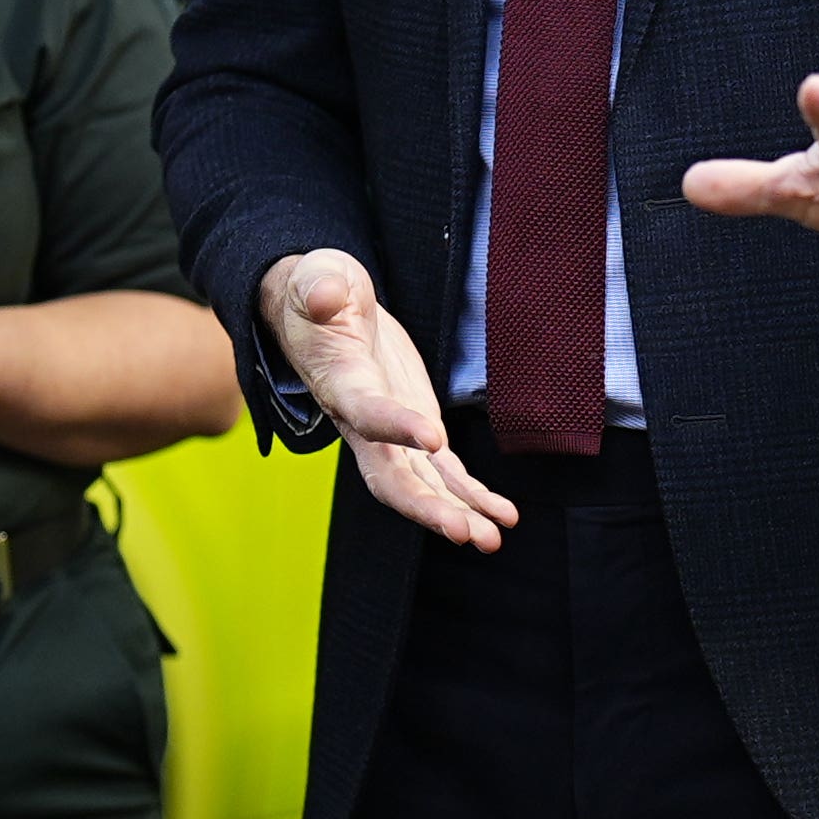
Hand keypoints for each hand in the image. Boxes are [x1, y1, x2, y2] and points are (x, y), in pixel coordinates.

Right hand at [260, 248, 512, 551]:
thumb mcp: (316, 279)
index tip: (433, 437)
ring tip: (492, 539)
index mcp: (340, 384)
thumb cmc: (318, 293)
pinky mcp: (416, 428)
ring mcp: (390, 433)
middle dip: (428, 507)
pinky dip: (472, 496)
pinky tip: (502, 517)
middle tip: (467, 533)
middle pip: (391, 476)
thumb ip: (319, 287)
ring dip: (456, 513)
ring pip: (422, 485)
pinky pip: (444, 473)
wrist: (319, 312)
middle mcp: (362, 422)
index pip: (366, 412)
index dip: (395, 427)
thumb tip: (324, 294)